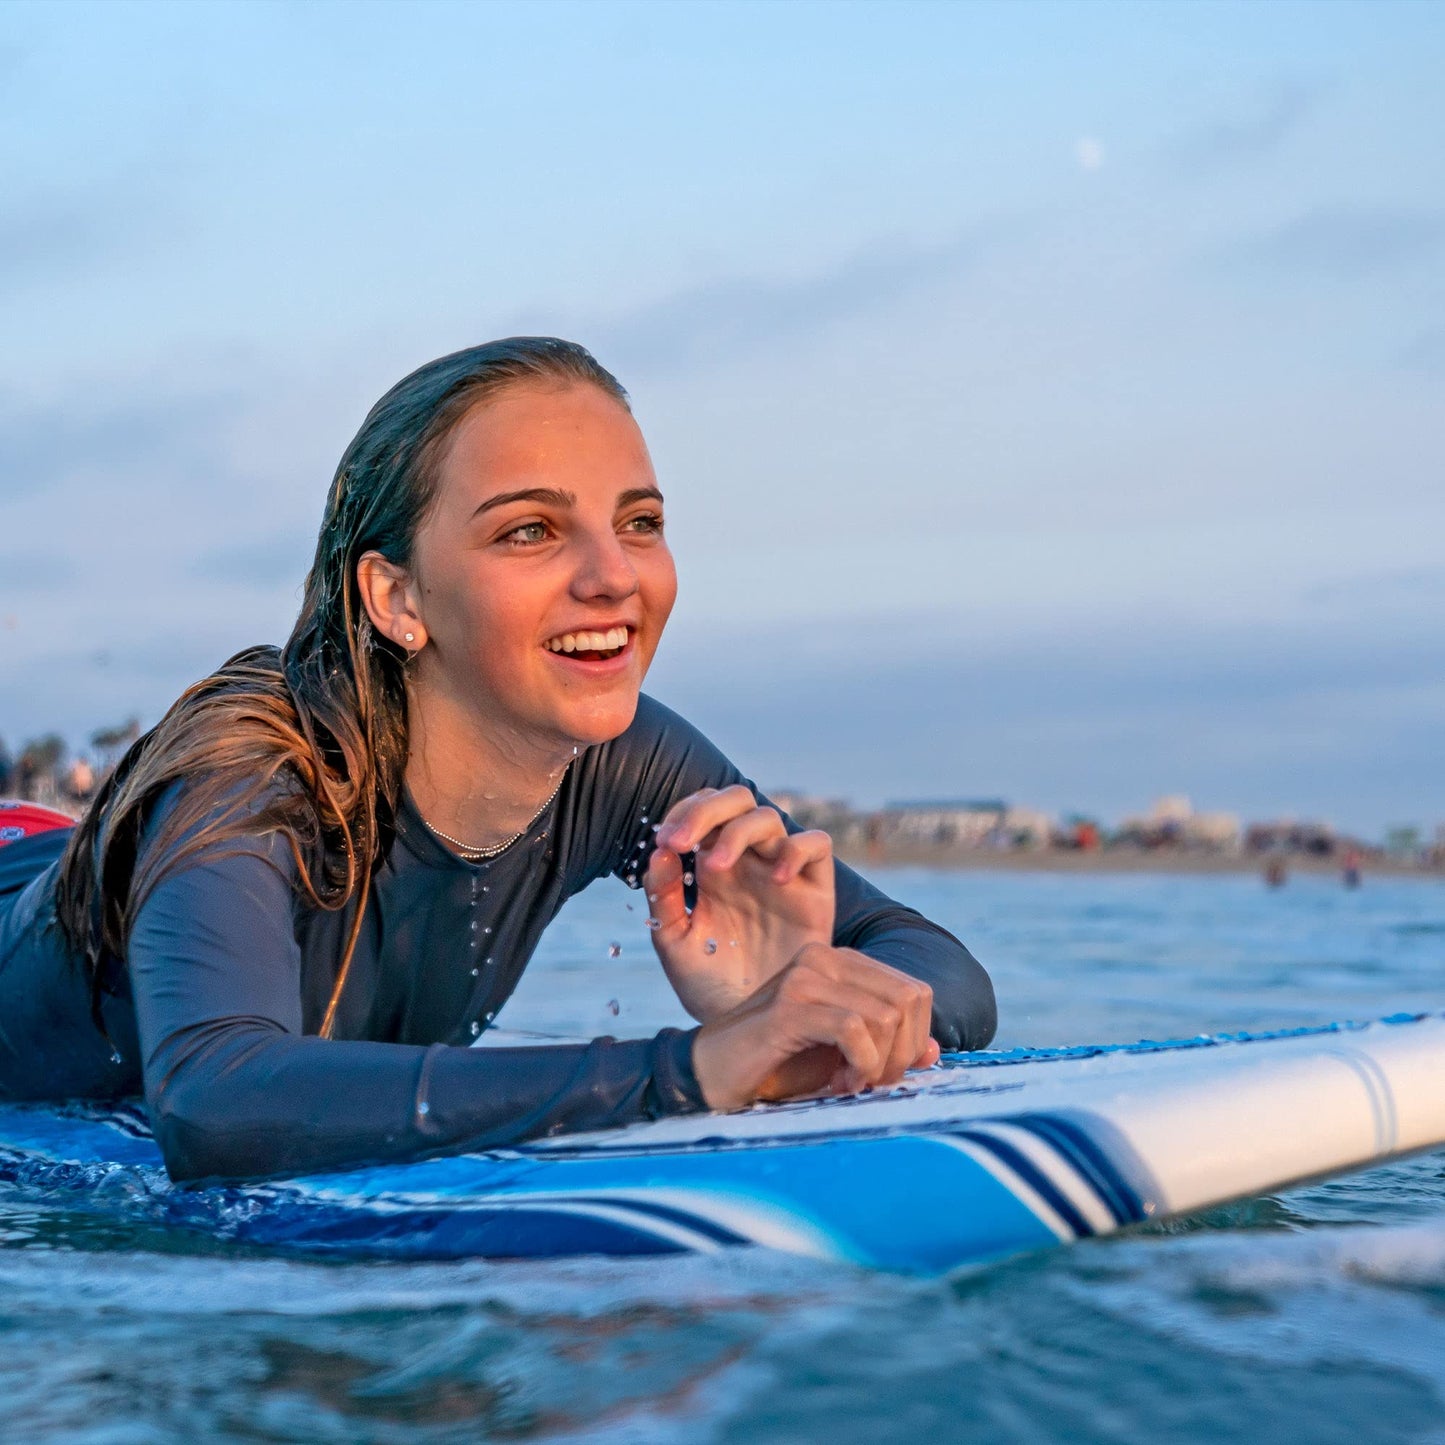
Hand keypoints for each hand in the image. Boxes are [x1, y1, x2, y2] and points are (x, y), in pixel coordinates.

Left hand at [645, 786, 833, 1021]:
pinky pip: (817, 847)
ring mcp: (782, 873)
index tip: (664, 841)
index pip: (701, 811)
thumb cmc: (711, 988)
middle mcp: (748, 861)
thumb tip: (659, 851)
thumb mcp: (675, 943)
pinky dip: (797, 850)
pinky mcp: (815, 893)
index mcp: (712, 866)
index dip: (683, 813)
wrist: (752, 1029)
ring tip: (717, 865)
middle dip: (706, 809)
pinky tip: (776, 878)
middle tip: (680, 839)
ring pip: (770, 818)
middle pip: (736, 800)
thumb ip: (663, 897)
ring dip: (738, 831)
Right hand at [690, 943, 940, 1109]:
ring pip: (887, 1014)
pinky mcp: (790, 1005)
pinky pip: (855, 1030)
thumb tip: (934, 1050)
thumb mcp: (840, 1056)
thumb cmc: (773, 1065)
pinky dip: (860, 1065)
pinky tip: (838, 1083)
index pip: (915, 991)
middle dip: (902, 1052)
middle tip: (870, 1082)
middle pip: (910, 999)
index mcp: (840, 961)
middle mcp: (824, 956)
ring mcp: (806, 976)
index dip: (913, 1040)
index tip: (880, 1072)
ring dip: (879, 1064)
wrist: (708, 1074)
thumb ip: (885, 1047)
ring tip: (848, 1084)